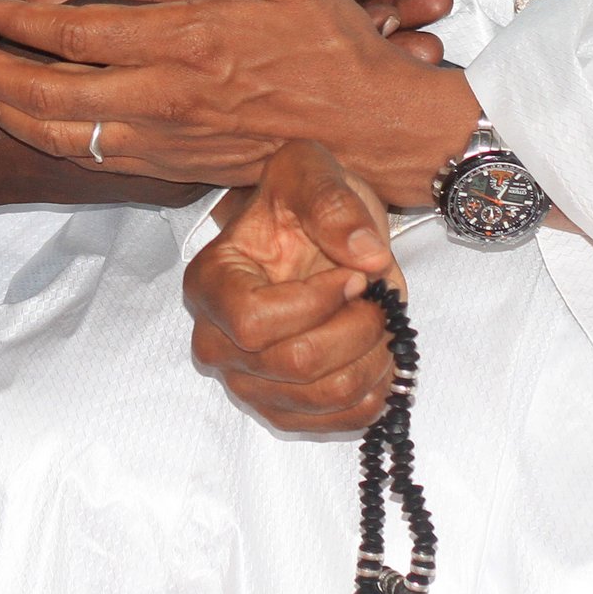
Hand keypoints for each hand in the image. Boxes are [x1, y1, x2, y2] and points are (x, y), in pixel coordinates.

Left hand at [0, 0, 480, 195]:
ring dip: (12, 114)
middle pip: (52, 96)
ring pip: (68, 138)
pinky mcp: (184, 166)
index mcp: (187, 44)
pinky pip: (102, 162)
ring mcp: (173, 139)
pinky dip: (58, 146)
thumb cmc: (335, 46)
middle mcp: (169, 98)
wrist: (374, 126)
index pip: (78, 37)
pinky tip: (37, 128)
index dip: (20, 24)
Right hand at [185, 141, 405, 432]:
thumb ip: (332, 204)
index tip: (353, 276)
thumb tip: (367, 258)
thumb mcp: (309, 173)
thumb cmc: (297, 201)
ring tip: (383, 319)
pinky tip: (380, 353)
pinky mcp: (282, 408)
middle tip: (379, 296)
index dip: (314, 305)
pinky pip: (335, 421)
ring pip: (321, 396)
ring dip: (371, 359)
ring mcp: (247, 382)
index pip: (253, 322)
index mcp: (210, 283)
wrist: (305, 233)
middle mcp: (216, 342)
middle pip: (294, 364)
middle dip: (356, 329)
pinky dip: (372, 391)